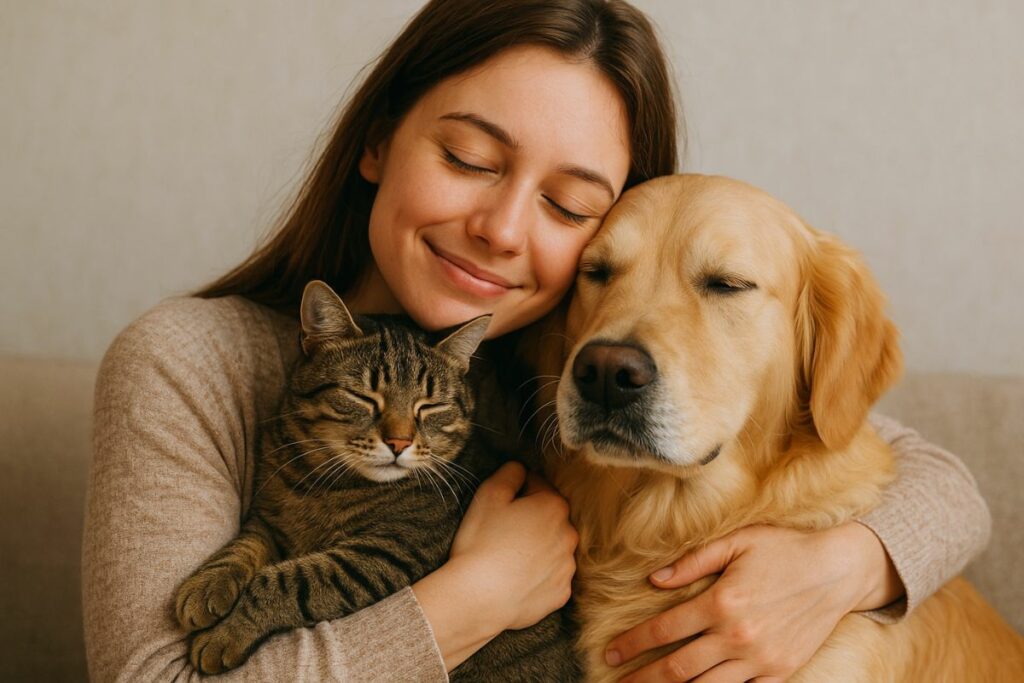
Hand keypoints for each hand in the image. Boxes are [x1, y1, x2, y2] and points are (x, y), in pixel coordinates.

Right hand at [449, 460, 578, 628]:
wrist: (477, 598)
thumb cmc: (481, 543)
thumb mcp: (488, 495)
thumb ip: (510, 473)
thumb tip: (521, 469)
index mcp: (553, 506)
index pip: (538, 485)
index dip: (518, 491)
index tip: (502, 504)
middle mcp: (569, 535)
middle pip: (549, 517)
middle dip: (531, 519)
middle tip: (502, 531)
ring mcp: (567, 567)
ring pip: (553, 547)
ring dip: (537, 547)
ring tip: (508, 557)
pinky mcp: (561, 593)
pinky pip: (551, 576)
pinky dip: (538, 575)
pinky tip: (516, 578)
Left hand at [605, 523, 902, 681]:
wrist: (838, 571)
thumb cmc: (783, 549)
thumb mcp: (736, 542)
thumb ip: (692, 562)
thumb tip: (654, 580)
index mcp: (721, 602)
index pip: (664, 630)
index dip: (632, 643)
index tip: (611, 652)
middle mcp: (737, 636)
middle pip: (677, 668)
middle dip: (643, 678)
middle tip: (618, 682)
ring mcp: (760, 660)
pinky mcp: (780, 672)